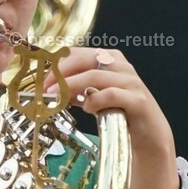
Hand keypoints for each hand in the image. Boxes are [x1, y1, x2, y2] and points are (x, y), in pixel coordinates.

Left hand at [44, 48, 178, 188]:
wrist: (148, 136)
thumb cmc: (118, 113)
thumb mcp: (92, 98)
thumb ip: (74, 90)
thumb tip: (47, 89)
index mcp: (108, 60)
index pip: (77, 53)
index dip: (56, 63)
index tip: (39, 79)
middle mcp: (120, 66)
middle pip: (84, 59)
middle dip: (60, 72)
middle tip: (44, 88)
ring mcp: (131, 81)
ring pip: (96, 75)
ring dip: (72, 85)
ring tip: (57, 98)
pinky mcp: (138, 100)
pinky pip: (112, 94)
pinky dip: (96, 100)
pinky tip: (87, 108)